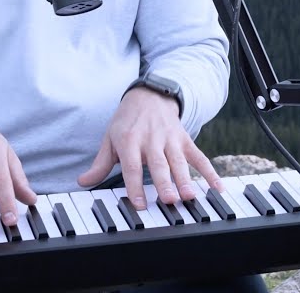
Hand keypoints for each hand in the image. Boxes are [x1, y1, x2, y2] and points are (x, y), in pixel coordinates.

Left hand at [76, 87, 224, 209]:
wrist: (150, 95)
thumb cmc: (127, 121)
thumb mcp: (110, 138)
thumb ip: (101, 163)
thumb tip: (83, 182)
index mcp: (129, 140)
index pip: (132, 166)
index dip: (135, 186)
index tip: (140, 205)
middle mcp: (151, 139)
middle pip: (158, 164)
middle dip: (165, 182)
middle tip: (170, 199)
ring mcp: (170, 139)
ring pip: (179, 161)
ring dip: (185, 179)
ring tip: (190, 196)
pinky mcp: (184, 140)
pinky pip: (199, 157)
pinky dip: (209, 172)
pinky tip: (217, 187)